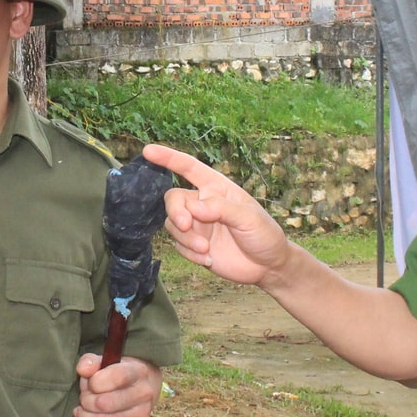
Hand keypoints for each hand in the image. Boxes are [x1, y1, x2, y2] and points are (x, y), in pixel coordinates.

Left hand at [72, 355, 163, 416]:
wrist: (138, 390)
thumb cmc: (114, 374)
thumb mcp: (103, 362)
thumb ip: (90, 362)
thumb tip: (83, 370)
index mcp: (138, 371)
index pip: (117, 377)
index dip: (95, 382)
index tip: (89, 383)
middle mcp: (144, 394)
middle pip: (103, 403)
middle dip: (85, 401)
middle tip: (82, 398)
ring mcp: (142, 416)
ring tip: (80, 411)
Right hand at [143, 143, 290, 286]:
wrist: (267, 266)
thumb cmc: (264, 234)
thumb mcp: (249, 218)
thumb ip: (221, 209)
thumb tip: (193, 207)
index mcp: (217, 188)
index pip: (189, 168)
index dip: (169, 158)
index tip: (148, 151)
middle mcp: (203, 204)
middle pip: (173, 199)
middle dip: (176, 211)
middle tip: (185, 225)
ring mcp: (197, 225)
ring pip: (172, 224)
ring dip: (185, 238)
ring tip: (206, 249)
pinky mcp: (193, 246)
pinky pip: (178, 245)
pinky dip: (189, 253)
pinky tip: (208, 259)